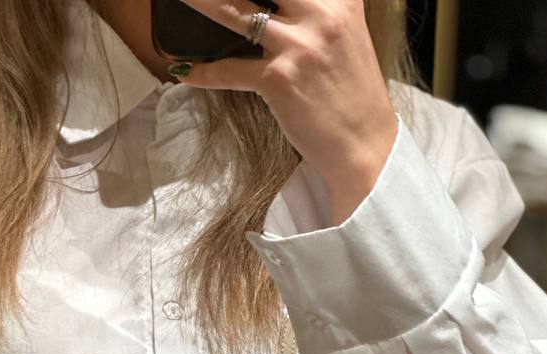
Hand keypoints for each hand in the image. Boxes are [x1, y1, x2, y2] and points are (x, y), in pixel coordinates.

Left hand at [169, 1, 398, 219]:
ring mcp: (298, 46)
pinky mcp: (278, 80)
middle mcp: (321, 13)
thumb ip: (316, 8)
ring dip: (202, 3)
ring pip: (236, 11)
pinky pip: (228, 71)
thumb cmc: (351, 93)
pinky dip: (202, 72)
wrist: (363, 145)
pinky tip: (183, 70)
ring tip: (182, 0)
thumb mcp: (344, 34)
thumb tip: (278, 7)